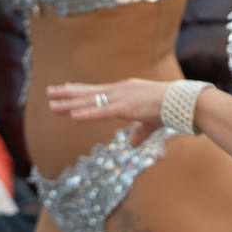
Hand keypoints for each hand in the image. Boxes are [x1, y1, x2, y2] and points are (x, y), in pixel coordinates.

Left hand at [46, 78, 168, 146]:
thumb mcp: (150, 120)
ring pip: (90, 101)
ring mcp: (121, 98)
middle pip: (89, 92)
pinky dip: (86, 113)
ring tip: (51, 104)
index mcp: (126, 90)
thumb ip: (139, 132)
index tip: (65, 88)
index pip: (98, 89)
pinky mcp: (125, 108)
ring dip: (69, 103)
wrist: (182, 101)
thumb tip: (132, 144)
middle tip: (49, 92)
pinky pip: (101, 112)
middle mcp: (121, 90)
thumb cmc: (169, 108)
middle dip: (68, 93)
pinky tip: (72, 115)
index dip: (80, 90)